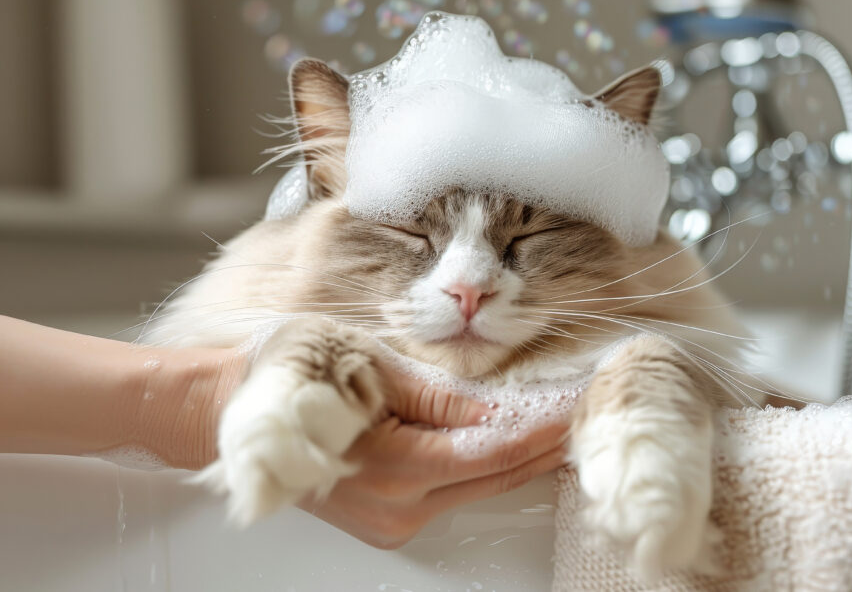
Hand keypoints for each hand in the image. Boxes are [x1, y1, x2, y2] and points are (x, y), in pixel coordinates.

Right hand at [298, 370, 568, 548]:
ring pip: (479, 486)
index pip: (494, 451)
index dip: (543, 428)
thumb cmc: (290, 371)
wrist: (232, 408)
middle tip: (588, 409)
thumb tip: (499, 411)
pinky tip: (514, 439)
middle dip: (545, 443)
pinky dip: (488, 464)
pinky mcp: (388, 518)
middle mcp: (397, 506)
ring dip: (522, 454)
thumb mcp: (369, 362)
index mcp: (394, 465)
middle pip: (495, 476)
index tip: (581, 402)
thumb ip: (438, 395)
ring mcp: (392, 519)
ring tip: (562, 419)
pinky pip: (455, 491)